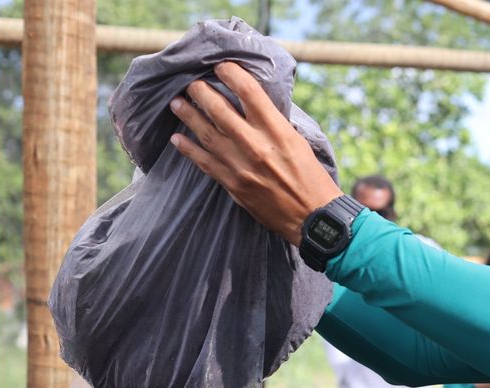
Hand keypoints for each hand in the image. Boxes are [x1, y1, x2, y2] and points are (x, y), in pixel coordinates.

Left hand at [168, 61, 340, 244]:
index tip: (221, 67)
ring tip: (177, 103)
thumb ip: (274, 125)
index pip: (249, 92)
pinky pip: (203, 162)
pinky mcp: (233, 185)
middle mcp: (257, 146)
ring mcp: (241, 166)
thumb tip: (253, 107)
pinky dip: (188, 148)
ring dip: (188, 115)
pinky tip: (176, 138)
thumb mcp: (299, 143)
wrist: (313, 218)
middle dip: (201, 92)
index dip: (231, 74)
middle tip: (191, 83)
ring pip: (206, 133)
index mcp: (278, 132)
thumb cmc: (311, 178)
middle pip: (219, 109)